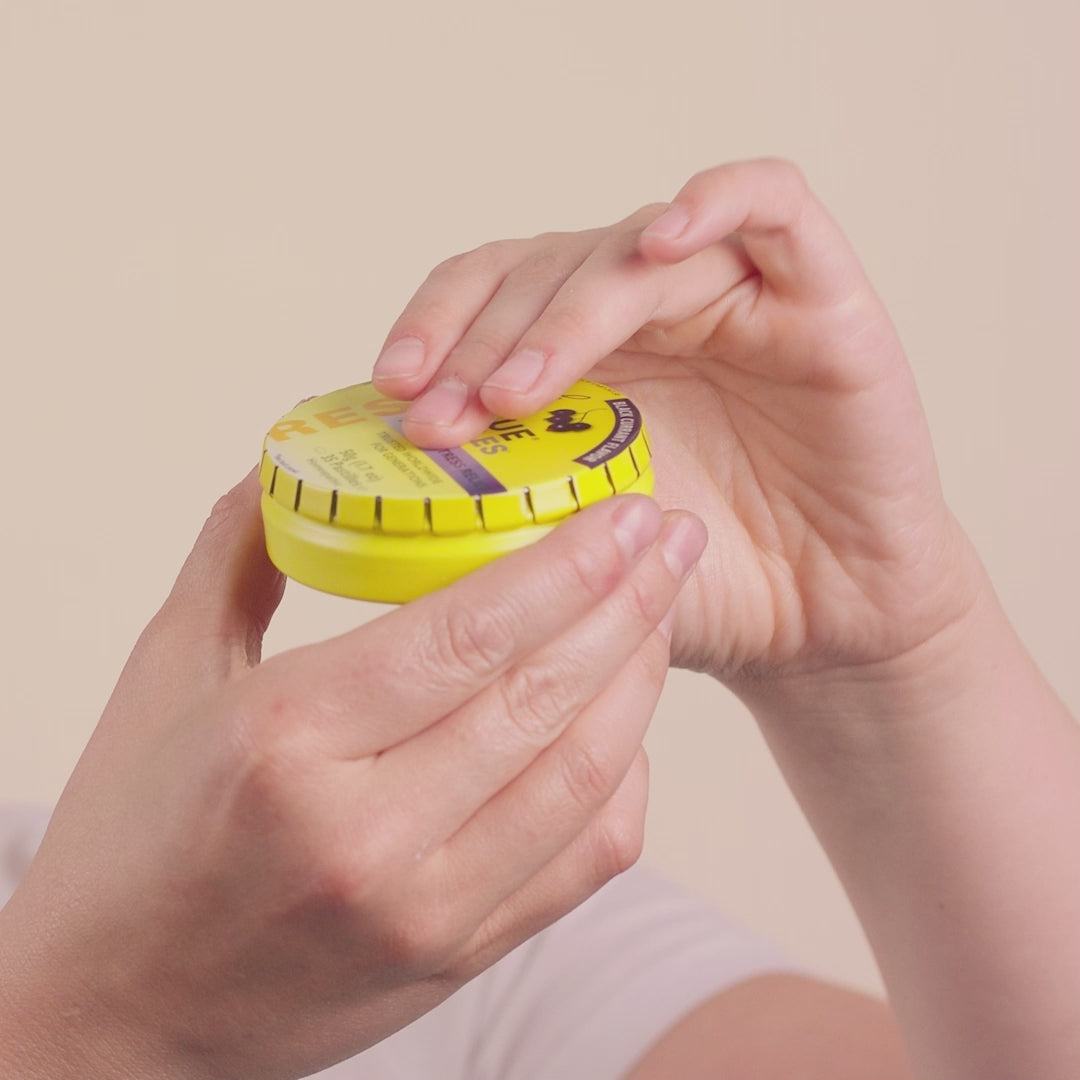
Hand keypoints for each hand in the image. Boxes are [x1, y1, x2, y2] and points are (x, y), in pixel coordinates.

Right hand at [0, 472, 703, 1079]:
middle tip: (671, 538)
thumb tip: (296, 461)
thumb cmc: (127, 838)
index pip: (467, 632)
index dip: (566, 562)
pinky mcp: (457, 956)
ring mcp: (423, 908)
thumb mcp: (165, 672)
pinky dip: (622, 778)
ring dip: (640, 680)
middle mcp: (365, 832)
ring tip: (660, 611)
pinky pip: (586, 858)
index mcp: (283, 741)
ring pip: (585, 775)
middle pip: (543, 695)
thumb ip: (239, 554)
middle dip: (629, 602)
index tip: (623, 510)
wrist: (111, 1015)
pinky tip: (624, 723)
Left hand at [372, 159, 983, 690]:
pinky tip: (658, 243)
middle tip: (439, 415)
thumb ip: (510, 526)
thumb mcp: (581, 559)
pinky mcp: (821, 297)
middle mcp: (650, 317)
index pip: (490, 294)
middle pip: (546, 267)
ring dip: (565, 312)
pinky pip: (773, 207)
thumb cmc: (706, 587)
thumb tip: (400, 530)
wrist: (828, 624)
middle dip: (480, 340)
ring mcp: (733, 298)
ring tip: (515, 391)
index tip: (392, 393)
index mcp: (587, 360)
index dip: (434, 327)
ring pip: (632, 250)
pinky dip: (715, 202)